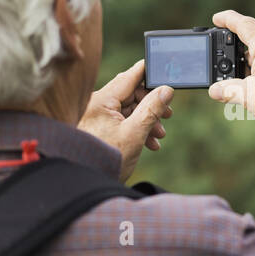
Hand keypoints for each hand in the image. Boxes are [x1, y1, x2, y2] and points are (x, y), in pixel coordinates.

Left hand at [79, 60, 173, 181]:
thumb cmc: (105, 160)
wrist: (85, 185)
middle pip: (131, 94)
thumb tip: (166, 90)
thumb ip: (151, 110)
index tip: (165, 70)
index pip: (130, 76)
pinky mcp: (99, 130)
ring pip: (128, 110)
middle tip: (168, 113)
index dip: (149, 72)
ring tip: (160, 134)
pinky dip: (137, 129)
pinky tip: (150, 143)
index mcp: (101, 100)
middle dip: (151, 104)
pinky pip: (121, 122)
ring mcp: (97, 118)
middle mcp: (96, 105)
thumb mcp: (134, 134)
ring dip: (147, 120)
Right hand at [207, 9, 254, 140]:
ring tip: (243, 88)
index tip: (217, 18)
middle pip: (253, 44)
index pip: (244, 25)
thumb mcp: (248, 96)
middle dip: (236, 56)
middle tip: (224, 71)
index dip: (227, 20)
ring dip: (249, 68)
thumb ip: (228, 90)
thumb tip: (215, 90)